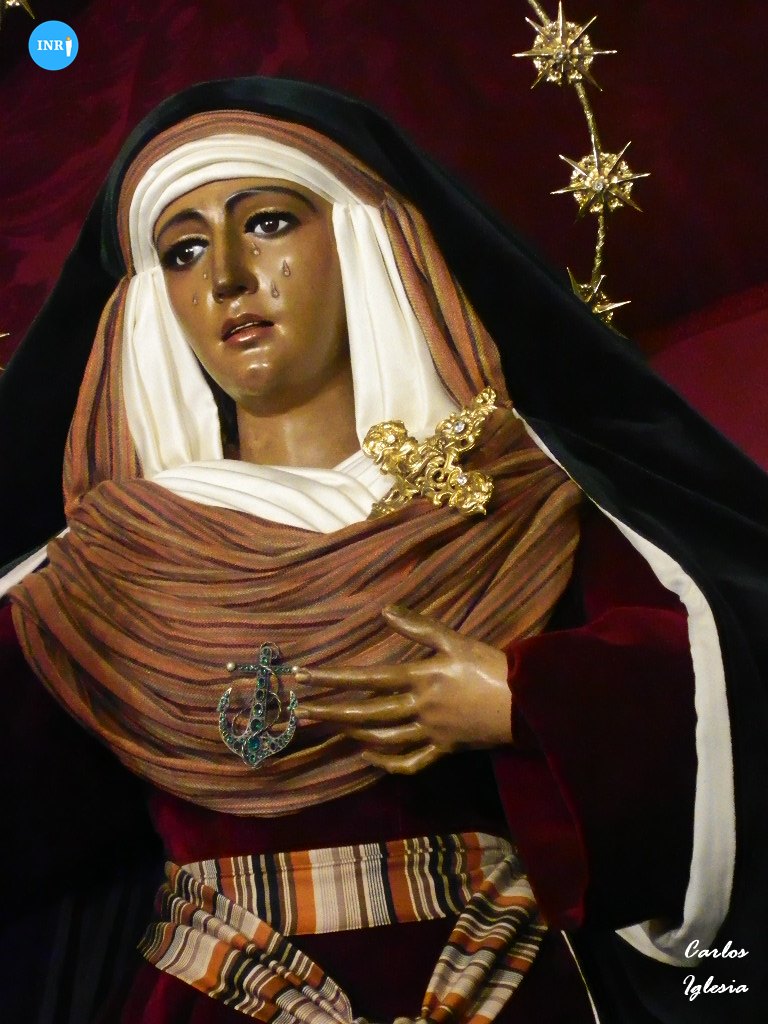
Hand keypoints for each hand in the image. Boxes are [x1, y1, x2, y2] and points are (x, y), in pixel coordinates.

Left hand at [298, 605, 511, 773]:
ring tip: (332, 727)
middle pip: (367, 713)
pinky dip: (386, 762)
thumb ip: (418, 627)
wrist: (525, 701)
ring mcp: (430, 733)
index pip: (368, 679)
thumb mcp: (454, 640)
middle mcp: (419, 708)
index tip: (306, 676)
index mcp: (420, 678)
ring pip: (383, 739)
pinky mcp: (443, 749)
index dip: (334, 677)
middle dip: (332, 711)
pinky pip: (410, 762)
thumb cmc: (490, 666)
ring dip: (353, 734)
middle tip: (302, 710)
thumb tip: (386, 611)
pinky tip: (369, 754)